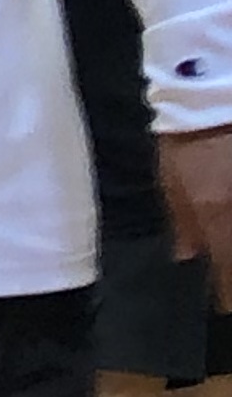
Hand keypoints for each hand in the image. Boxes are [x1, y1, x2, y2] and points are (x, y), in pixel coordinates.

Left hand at [170, 129, 231, 301]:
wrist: (212, 89)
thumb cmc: (185, 138)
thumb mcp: (170, 183)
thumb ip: (183, 223)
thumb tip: (187, 257)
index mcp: (219, 217)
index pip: (229, 274)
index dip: (228, 295)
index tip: (225, 307)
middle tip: (226, 285)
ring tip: (226, 259)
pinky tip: (230, 217)